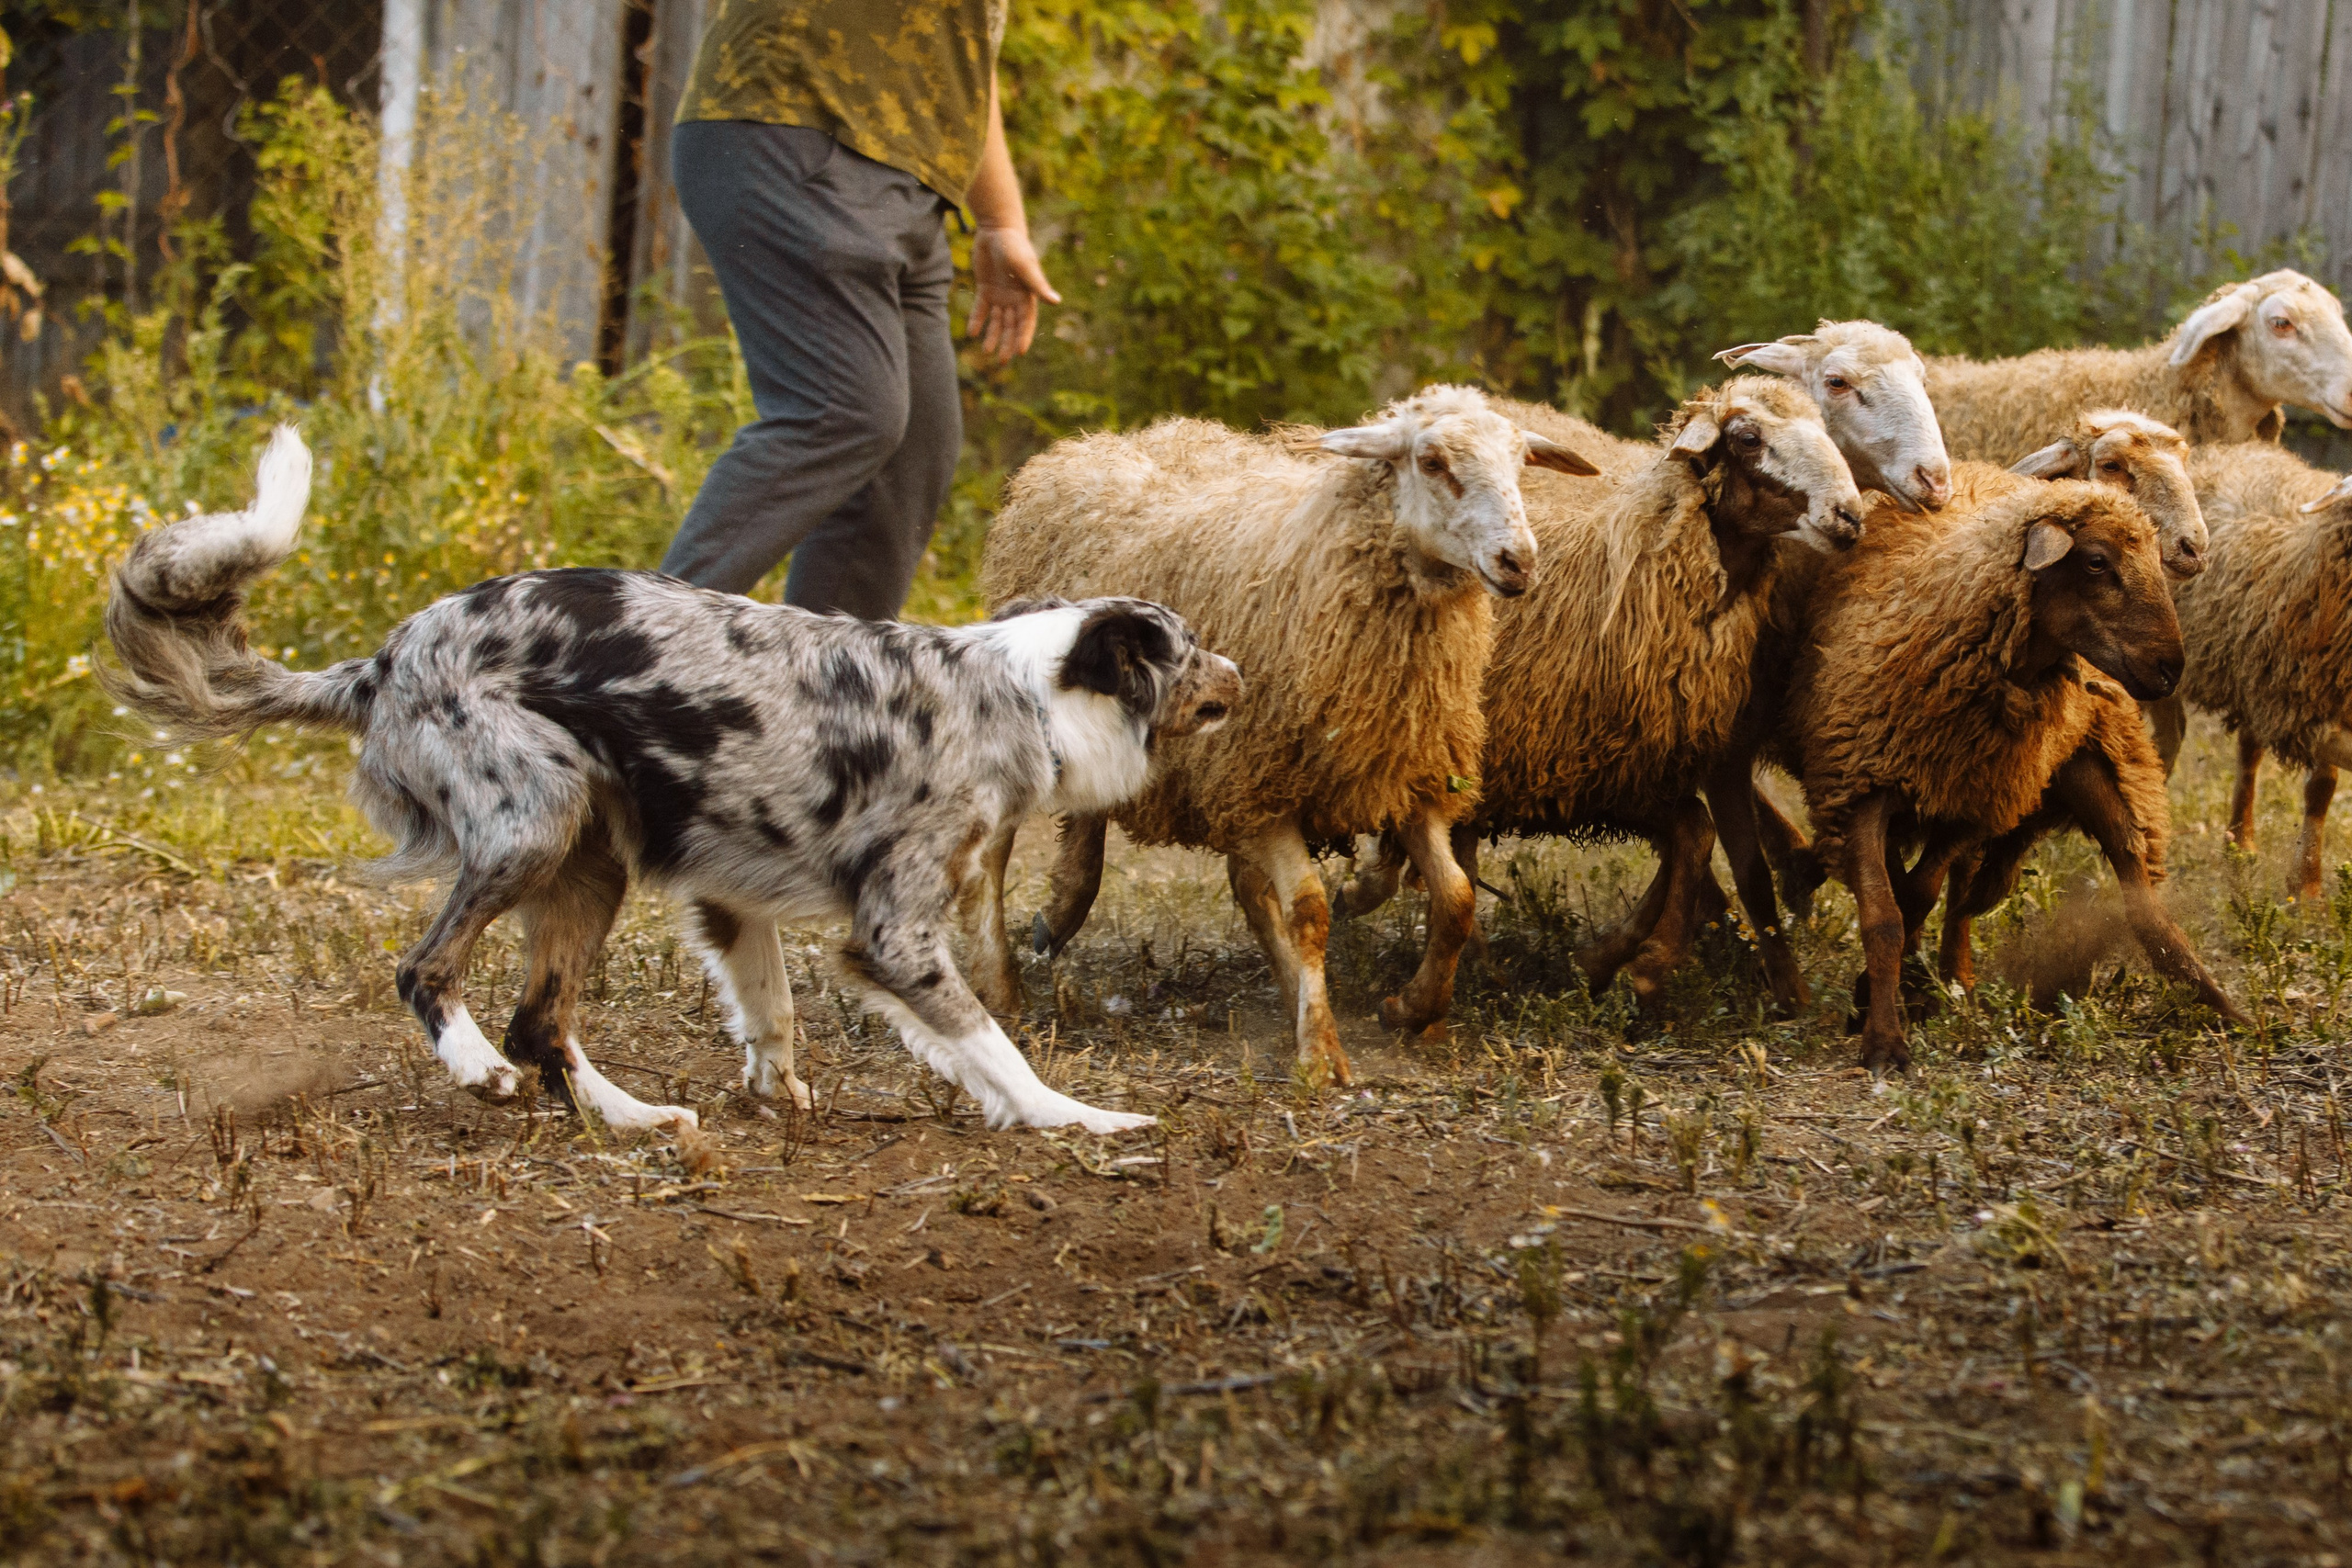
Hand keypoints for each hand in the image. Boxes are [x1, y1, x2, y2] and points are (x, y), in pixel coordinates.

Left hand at [967, 224, 1059, 363]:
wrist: (996, 229)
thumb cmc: (1014, 246)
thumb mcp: (1024, 266)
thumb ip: (1037, 285)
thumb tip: (1056, 302)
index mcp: (1027, 295)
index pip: (1026, 321)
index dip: (1023, 337)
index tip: (1019, 352)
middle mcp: (1014, 298)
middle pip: (1011, 325)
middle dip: (1007, 343)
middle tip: (1002, 362)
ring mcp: (1000, 294)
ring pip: (996, 321)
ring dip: (992, 336)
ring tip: (986, 352)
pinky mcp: (985, 288)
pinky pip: (981, 309)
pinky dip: (977, 320)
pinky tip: (972, 333)